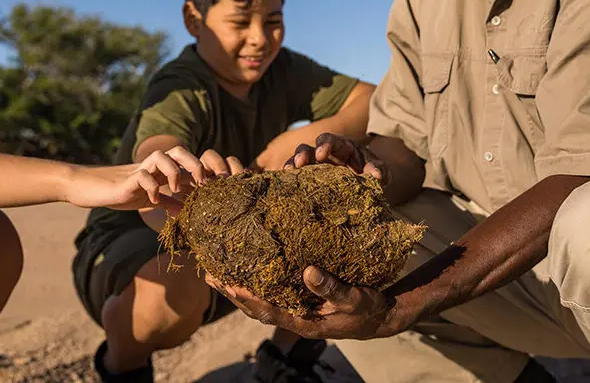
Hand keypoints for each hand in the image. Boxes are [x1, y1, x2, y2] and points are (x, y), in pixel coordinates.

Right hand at [64, 147, 244, 211]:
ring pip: (163, 156)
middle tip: (203, 184)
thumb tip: (188, 211)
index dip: (204, 172)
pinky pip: (143, 176)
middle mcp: (153, 166)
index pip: (187, 163)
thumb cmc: (122, 193)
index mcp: (161, 171)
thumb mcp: (150, 199)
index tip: (216, 187)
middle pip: (179, 152)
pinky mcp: (127, 180)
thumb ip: (168, 201)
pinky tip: (153, 201)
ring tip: (176, 190)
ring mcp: (141, 170)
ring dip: (174, 172)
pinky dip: (151, 187)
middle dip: (195, 164)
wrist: (91, 189)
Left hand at [206, 266, 409, 340]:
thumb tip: (308, 272)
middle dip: (232, 291)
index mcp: (304, 321)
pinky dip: (256, 282)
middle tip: (208, 273)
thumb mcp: (355, 299)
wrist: (380, 316)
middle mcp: (295, 317)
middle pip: (255, 307)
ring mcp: (297, 310)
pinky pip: (272, 293)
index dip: (245, 297)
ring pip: (261, 300)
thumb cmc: (368, 309)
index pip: (267, 310)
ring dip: (239, 286)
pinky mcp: (301, 302)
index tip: (225, 282)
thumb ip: (333, 288)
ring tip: (218, 270)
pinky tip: (248, 268)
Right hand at [284, 133, 382, 178]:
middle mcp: (326, 154)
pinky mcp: (312, 178)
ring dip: (293, 164)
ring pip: (300, 160)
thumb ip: (379, 169)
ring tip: (287, 171)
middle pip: (310, 148)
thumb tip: (376, 176)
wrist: (372, 183)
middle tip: (299, 163)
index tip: (322, 154)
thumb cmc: (375, 172)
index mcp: (342, 147)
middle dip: (304, 154)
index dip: (325, 144)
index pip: (331, 140)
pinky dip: (290, 178)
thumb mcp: (381, 169)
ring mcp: (317, 166)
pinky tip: (283, 184)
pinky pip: (298, 176)